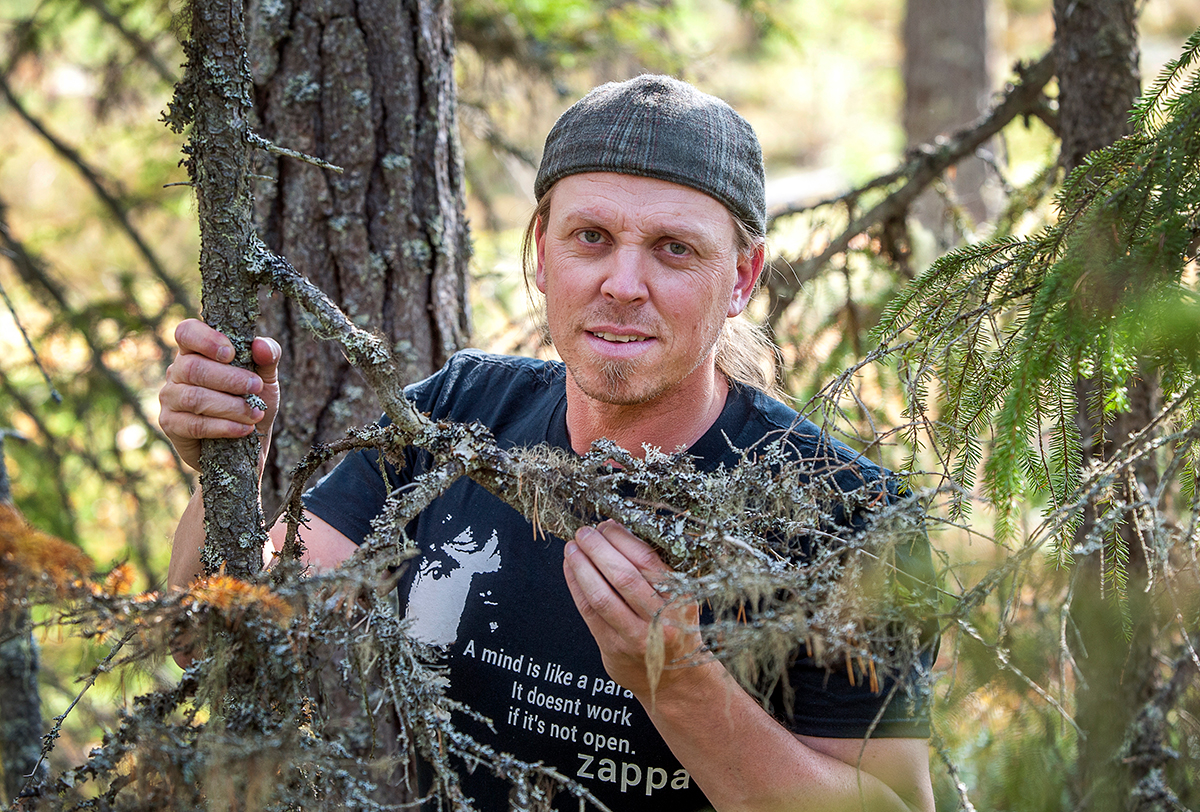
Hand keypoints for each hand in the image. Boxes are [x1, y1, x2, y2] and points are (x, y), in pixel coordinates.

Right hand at [158, 318, 280, 471]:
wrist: (246, 444)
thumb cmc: (252, 402)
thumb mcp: (266, 379)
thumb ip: (268, 358)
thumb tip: (261, 345)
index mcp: (196, 351)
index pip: (186, 332)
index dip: (206, 339)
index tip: (231, 353)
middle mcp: (177, 371)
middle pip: (192, 367)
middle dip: (229, 378)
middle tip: (255, 387)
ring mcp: (169, 398)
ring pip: (194, 397)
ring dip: (230, 406)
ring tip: (255, 413)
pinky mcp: (171, 425)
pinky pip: (194, 425)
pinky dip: (224, 426)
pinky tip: (244, 429)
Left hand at [563, 520, 705, 699]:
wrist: (678, 680)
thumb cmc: (675, 627)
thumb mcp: (679, 597)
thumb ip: (652, 568)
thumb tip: (614, 529)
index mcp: (680, 598)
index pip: (647, 561)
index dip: (622, 539)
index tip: (607, 525)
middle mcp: (660, 619)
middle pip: (622, 576)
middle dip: (598, 548)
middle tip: (584, 532)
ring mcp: (635, 637)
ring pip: (601, 596)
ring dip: (582, 566)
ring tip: (572, 548)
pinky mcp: (613, 649)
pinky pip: (589, 613)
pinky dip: (576, 586)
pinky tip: (570, 568)